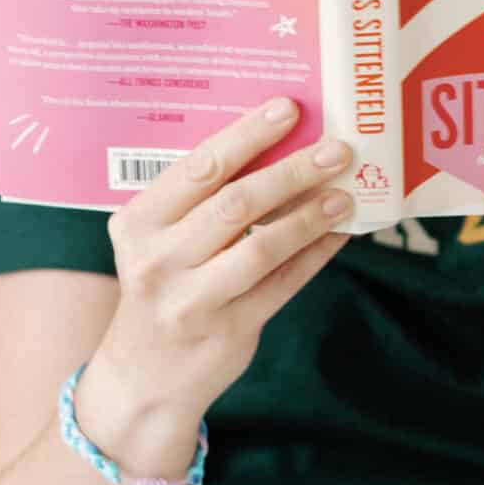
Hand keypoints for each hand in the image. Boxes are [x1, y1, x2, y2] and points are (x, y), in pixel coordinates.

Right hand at [85, 100, 351, 452]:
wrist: (142, 376)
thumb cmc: (161, 286)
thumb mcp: (158, 240)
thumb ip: (201, 200)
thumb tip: (277, 145)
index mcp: (138, 223)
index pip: (200, 168)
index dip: (248, 135)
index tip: (290, 108)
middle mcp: (159, 260)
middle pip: (236, 203)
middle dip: (292, 171)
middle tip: (336, 148)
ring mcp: (192, 300)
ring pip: (262, 247)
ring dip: (310, 215)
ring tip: (344, 192)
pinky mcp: (228, 330)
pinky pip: (283, 283)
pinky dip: (315, 254)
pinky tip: (339, 232)